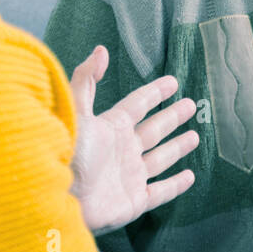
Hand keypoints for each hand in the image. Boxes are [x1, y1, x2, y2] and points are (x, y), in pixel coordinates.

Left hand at [68, 45, 198, 234]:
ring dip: (177, 148)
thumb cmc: (65, 154)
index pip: (138, 104)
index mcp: (111, 128)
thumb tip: (100, 50)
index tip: (172, 82)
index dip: (155, 92)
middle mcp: (123, 150)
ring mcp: (130, 176)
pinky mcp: (134, 201)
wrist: (57, 198)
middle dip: (171, 118)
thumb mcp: (75, 112)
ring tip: (195, 137)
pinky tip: (190, 175)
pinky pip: (161, 191)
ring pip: (160, 159)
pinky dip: (176, 185)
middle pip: (153, 130)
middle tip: (191, 105)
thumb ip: (86, 82)